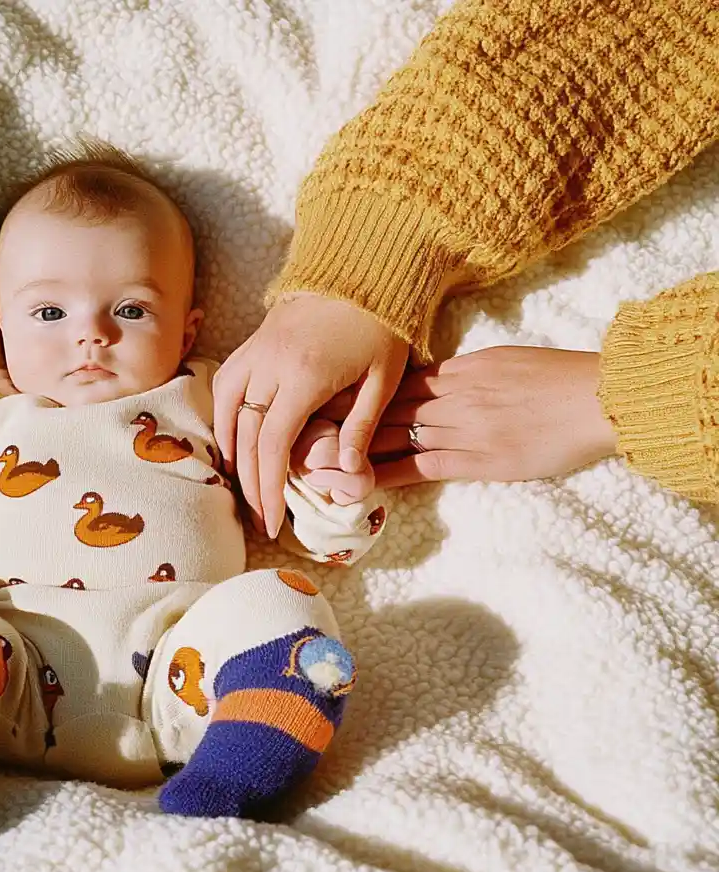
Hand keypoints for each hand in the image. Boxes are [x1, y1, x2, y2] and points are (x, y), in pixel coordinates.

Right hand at [214, 293, 408, 537]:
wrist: (363, 270)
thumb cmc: (381, 327)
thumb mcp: (383, 379)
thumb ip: (360, 427)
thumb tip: (344, 475)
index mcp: (305, 377)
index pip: (272, 446)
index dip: (268, 489)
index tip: (272, 522)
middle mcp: (270, 366)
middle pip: (246, 438)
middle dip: (250, 484)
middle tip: (259, 517)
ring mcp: (256, 351)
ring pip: (226, 412)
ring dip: (230, 453)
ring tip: (243, 484)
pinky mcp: (252, 342)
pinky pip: (225, 386)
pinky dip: (223, 418)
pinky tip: (233, 440)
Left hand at [323, 347, 617, 485]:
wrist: (598, 398)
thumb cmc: (564, 378)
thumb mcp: (508, 361)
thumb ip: (471, 372)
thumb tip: (444, 379)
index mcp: (461, 369)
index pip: (397, 381)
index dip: (359, 392)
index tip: (325, 399)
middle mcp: (451, 396)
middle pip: (383, 406)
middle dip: (340, 418)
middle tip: (299, 428)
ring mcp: (460, 428)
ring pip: (391, 437)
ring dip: (350, 449)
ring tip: (309, 459)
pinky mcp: (474, 460)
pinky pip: (417, 467)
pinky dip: (383, 475)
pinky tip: (353, 484)